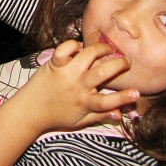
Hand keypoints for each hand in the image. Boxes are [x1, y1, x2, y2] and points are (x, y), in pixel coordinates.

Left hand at [10, 40, 137, 134]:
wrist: (29, 110)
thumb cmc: (56, 116)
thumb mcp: (80, 121)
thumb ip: (100, 116)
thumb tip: (121, 114)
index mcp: (85, 103)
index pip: (108, 102)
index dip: (124, 98)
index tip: (137, 92)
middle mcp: (77, 86)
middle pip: (102, 72)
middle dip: (118, 64)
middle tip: (125, 61)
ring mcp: (65, 73)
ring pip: (87, 55)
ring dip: (101, 49)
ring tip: (108, 50)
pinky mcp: (54, 64)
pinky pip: (65, 48)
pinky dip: (74, 44)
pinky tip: (80, 48)